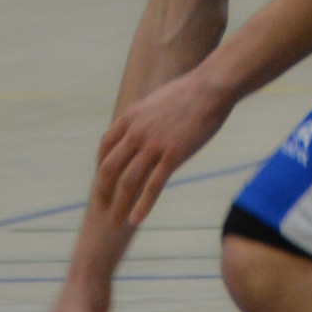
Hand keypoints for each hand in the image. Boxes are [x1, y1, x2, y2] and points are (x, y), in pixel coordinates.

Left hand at [96, 70, 232, 226]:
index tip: (103, 181)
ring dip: (118, 205)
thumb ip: (143, 116)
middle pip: (109, 168)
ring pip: (128, 181)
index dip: (100, 167)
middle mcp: (136, 132)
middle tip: (101, 208)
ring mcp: (153, 145)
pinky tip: (136, 219)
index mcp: (130, 117)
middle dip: (102, 191)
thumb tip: (141, 124)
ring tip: (115, 222)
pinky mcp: (173, 156)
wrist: (210, 88)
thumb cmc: (188, 92)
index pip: (105, 147)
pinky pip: (153, 186)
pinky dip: (142, 205)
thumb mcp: (155, 100)